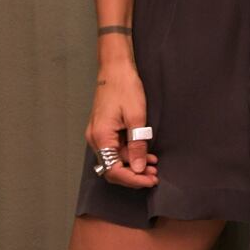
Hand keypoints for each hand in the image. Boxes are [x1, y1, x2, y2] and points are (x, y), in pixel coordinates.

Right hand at [86, 56, 158, 190]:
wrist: (115, 69)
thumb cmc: (125, 88)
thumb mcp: (137, 118)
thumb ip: (137, 146)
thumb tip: (139, 169)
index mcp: (101, 137)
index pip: (114, 170)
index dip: (133, 179)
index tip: (150, 180)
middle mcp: (95, 139)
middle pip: (112, 169)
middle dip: (134, 176)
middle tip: (154, 176)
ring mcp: (98, 135)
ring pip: (115, 160)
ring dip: (134, 166)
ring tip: (154, 167)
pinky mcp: (103, 131)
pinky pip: (115, 150)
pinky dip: (130, 155)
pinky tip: (146, 155)